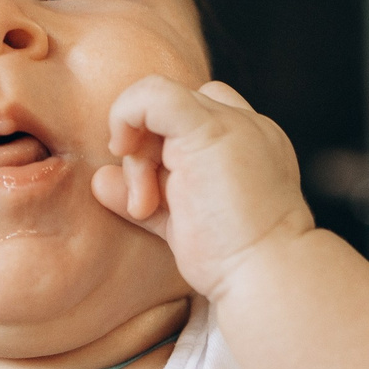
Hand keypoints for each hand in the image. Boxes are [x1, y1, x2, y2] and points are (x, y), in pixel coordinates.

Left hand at [91, 76, 312, 298]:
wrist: (266, 275)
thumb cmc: (232, 263)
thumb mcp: (183, 224)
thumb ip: (150, 197)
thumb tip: (103, 180)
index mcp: (251, 146)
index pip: (199, 116)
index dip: (165, 147)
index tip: (156, 198)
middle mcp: (246, 126)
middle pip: (177, 108)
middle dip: (148, 150)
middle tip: (146, 203)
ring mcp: (232, 123)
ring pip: (160, 104)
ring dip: (138, 155)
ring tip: (146, 204)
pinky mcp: (208, 129)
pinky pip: (152, 94)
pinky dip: (125, 114)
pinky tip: (123, 150)